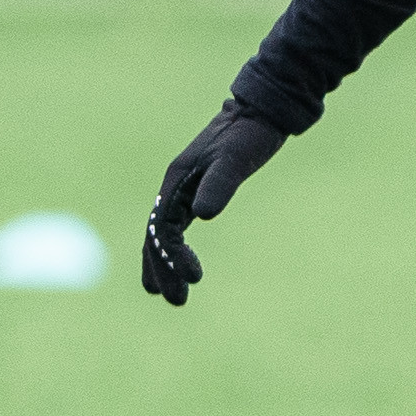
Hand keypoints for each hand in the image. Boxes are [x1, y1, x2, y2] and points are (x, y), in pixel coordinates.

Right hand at [140, 101, 285, 306]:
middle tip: (177, 302)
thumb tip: (203, 215)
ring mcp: (183, 189)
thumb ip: (220, 184)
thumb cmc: (248, 134)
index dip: (173, 256)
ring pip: (163, 234)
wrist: (259, 112)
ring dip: (164, 264)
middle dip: (163, 269)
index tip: (194, 278)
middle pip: (157, 236)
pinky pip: (176, 226)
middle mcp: (174, 187)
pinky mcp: (196, 190)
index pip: (163, 228)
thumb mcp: (235, 160)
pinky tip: (181, 265)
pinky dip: (174, 248)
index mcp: (176, 180)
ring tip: (170, 296)